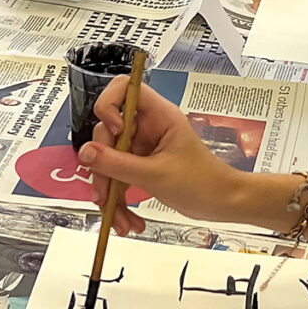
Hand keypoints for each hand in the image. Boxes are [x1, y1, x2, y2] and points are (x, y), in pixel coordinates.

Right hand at [77, 78, 236, 235]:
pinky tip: (127, 220)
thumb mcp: (156, 175)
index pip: (124, 88)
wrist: (222, 204)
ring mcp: (141, 147)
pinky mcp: (139, 165)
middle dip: (103, 167)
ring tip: (119, 218)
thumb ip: (117, 164)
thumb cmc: (204, 182)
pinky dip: (118, 200)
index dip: (110, 105)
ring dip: (109, 191)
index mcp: (158, 115)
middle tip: (105, 194)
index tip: (113, 132)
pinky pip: (116, 177)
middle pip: (107, 133)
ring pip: (107, 159)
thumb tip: (85, 153)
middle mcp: (146, 127)